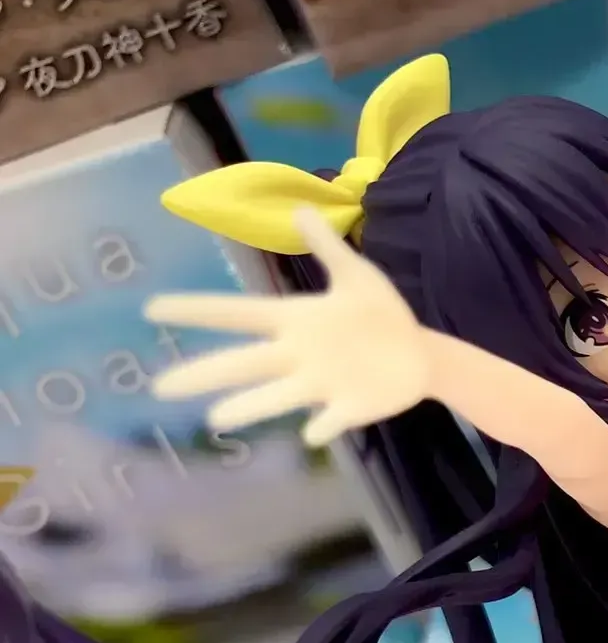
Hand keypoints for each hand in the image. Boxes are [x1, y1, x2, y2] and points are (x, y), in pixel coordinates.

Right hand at [146, 208, 430, 447]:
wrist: (418, 355)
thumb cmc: (380, 315)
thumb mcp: (356, 275)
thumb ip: (326, 246)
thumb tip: (299, 208)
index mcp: (296, 320)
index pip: (238, 314)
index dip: (198, 311)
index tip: (153, 309)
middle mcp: (298, 355)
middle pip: (244, 363)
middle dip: (204, 372)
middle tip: (158, 386)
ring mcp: (322, 384)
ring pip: (277, 398)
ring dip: (248, 407)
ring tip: (214, 418)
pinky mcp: (350, 407)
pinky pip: (332, 420)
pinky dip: (323, 427)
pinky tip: (311, 434)